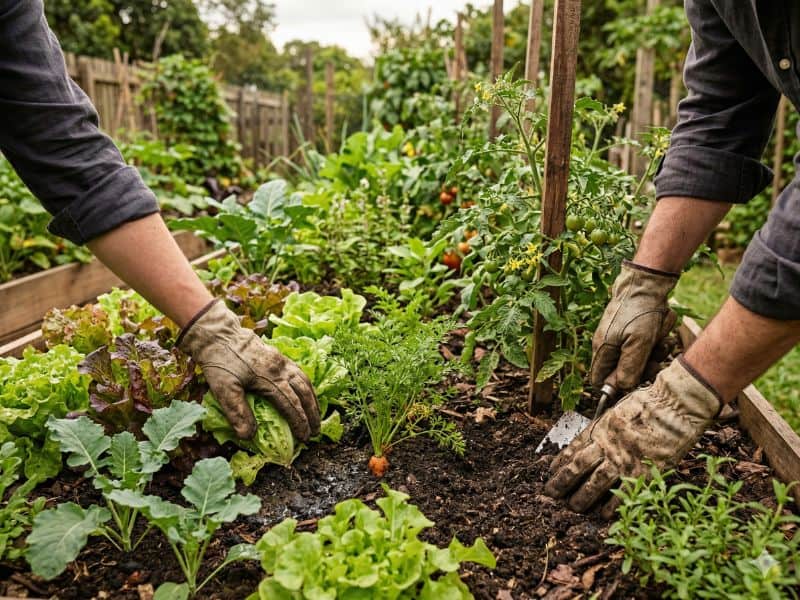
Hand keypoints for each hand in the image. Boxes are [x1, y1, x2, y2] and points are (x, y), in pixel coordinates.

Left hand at [178, 300, 319, 439]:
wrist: (218, 334)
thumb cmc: (220, 362)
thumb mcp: (223, 390)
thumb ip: (237, 413)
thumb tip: (249, 436)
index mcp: (269, 379)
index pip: (291, 405)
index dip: (299, 423)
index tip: (304, 438)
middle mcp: (281, 369)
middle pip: (304, 393)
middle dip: (312, 414)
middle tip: (315, 432)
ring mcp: (281, 361)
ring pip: (305, 381)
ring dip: (313, 400)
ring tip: (316, 415)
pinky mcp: (278, 356)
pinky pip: (299, 372)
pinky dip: (307, 386)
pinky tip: (305, 392)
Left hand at [545, 357, 720, 516]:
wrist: (676, 406)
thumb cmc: (650, 404)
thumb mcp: (619, 410)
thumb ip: (606, 428)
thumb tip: (593, 442)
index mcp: (600, 428)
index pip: (573, 448)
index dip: (560, 462)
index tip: (551, 471)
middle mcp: (607, 444)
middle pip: (578, 467)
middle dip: (562, 482)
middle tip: (551, 494)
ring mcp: (624, 459)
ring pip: (595, 483)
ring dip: (582, 497)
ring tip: (574, 507)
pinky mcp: (643, 472)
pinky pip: (623, 494)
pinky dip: (612, 506)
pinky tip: (603, 514)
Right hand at [591, 260, 678, 390]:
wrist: (647, 284)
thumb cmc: (639, 312)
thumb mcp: (638, 343)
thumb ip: (629, 368)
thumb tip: (622, 388)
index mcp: (602, 350)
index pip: (598, 381)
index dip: (614, 387)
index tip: (633, 381)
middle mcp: (608, 345)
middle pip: (622, 373)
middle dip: (641, 368)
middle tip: (654, 358)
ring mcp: (620, 338)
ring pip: (637, 360)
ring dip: (652, 354)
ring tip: (660, 341)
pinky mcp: (632, 331)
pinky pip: (644, 346)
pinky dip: (655, 342)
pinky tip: (661, 333)